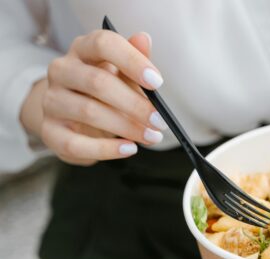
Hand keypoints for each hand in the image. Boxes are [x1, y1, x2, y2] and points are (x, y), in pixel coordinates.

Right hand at [20, 30, 167, 165]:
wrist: (72, 116)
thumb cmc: (104, 91)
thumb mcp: (123, 73)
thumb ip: (135, 60)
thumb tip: (144, 39)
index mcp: (83, 50)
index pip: (103, 44)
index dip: (132, 61)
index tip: (157, 83)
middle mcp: (61, 71)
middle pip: (97, 82)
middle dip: (135, 105)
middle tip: (160, 121)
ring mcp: (52, 101)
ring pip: (88, 112)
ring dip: (127, 127)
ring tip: (151, 137)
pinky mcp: (50, 131)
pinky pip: (76, 143)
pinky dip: (106, 149)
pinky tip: (129, 149)